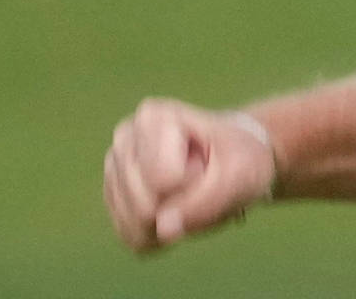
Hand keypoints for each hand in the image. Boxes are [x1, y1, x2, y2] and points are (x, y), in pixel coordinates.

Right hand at [102, 98, 275, 252]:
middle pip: (145, 207)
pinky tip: (177, 211)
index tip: (209, 162)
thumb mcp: (241, 174)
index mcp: (152, 118)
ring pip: (136, 225)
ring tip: (191, 193)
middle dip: (184, 206)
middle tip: (203, 180)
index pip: (164, 181)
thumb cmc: (240, 157)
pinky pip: (133, 237)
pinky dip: (163, 235)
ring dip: (174, 223)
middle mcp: (125, 140)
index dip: (195, 184)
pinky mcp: (115, 199)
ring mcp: (115, 170)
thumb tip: (163, 231)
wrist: (235, 159)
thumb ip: (207, 201)